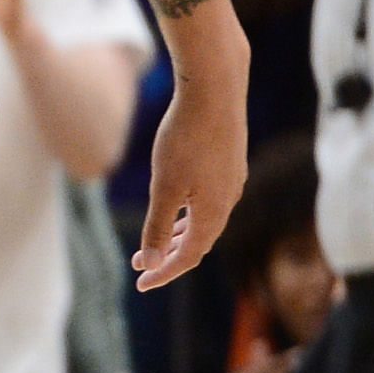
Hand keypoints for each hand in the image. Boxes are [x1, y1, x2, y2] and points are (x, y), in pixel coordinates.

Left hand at [130, 71, 247, 288]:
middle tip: (141, 266)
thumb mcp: (164, 186)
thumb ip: (157, 226)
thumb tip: (151, 262)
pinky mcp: (230, 160)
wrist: (216, 88)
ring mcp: (232, 179)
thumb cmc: (186, 137)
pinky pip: (210, 199)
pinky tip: (179, 203)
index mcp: (214, 212)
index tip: (141, 283)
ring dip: (180, 234)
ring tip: (158, 242)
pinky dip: (191, 212)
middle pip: (199, 241)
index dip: (164, 272)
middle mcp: (229, 199)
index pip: (188, 256)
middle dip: (169, 256)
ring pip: (206, 219)